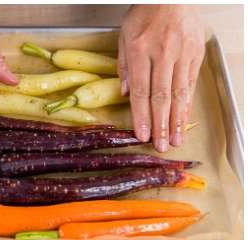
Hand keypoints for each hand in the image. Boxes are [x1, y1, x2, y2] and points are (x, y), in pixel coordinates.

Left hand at [118, 5, 203, 151]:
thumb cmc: (145, 13)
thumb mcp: (123, 35)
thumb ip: (123, 65)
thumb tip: (125, 94)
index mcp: (139, 49)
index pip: (139, 90)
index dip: (140, 116)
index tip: (141, 134)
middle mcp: (162, 53)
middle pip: (160, 96)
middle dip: (160, 124)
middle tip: (160, 146)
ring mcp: (182, 54)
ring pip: (179, 93)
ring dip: (177, 120)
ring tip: (175, 139)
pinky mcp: (196, 54)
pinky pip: (191, 83)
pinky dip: (187, 103)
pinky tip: (185, 119)